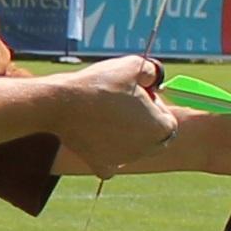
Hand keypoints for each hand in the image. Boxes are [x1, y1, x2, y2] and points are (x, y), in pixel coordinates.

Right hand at [48, 56, 177, 174]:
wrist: (62, 103)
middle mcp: (145, 149)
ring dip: (127, 136)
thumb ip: (152, 71)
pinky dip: (107, 155)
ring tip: (106, 114)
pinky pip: (110, 164)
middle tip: (125, 105)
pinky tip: (100, 141)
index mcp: (159, 128)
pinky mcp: (101, 165)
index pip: (167, 120)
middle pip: (155, 139)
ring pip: (133, 150)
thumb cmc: (100, 84)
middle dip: (145, 123)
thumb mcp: (133, 65)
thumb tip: (153, 77)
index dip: (155, 105)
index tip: (137, 95)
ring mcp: (122, 160)